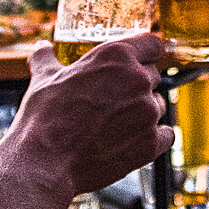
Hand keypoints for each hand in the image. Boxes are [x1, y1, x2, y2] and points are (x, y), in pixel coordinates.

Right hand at [0, 34, 173, 199]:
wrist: (44, 163)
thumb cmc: (44, 117)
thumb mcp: (43, 78)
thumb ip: (47, 57)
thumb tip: (42, 47)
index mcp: (117, 56)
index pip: (154, 45)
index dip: (148, 53)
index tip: (143, 60)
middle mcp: (138, 79)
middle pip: (154, 75)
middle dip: (137, 85)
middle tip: (115, 99)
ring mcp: (147, 111)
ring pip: (157, 105)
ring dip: (143, 112)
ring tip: (114, 124)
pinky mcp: (151, 142)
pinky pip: (166, 134)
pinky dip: (154, 138)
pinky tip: (133, 141)